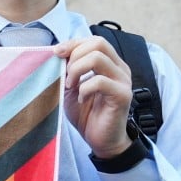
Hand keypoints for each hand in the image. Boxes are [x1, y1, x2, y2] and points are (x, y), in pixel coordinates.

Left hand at [53, 37, 132, 158]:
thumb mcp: (71, 87)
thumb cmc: (86, 113)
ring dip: (77, 70)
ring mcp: (123, 81)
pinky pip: (100, 81)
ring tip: (71, 86)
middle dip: (74, 55)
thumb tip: (56, 53)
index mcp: (110, 63)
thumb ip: (67, 70)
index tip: (56, 54)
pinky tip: (81, 99)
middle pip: (98, 43)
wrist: (100, 140)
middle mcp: (120, 68)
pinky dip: (84, 88)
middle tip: (65, 75)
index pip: (94, 40)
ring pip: (98, 58)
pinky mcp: (122, 95)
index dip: (73, 43)